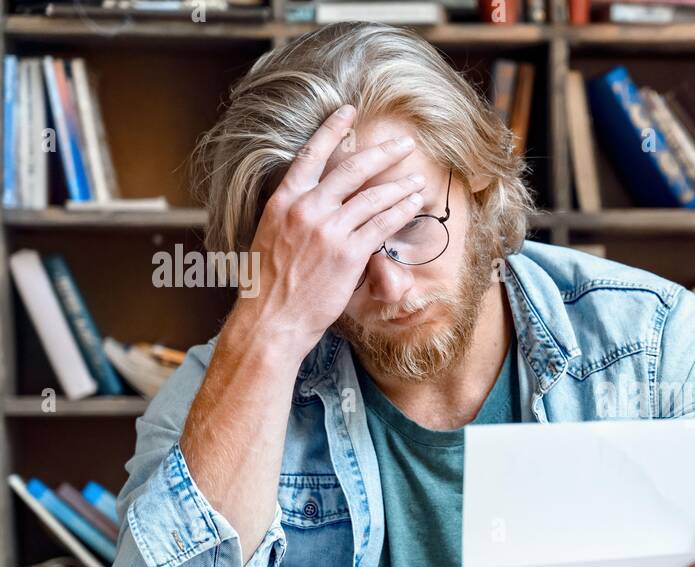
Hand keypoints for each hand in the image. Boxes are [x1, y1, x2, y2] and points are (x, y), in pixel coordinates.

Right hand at [235, 104, 426, 358]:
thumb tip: (319, 195)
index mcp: (283, 201)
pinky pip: (382, 225)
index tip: (348, 111)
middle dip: (382, 153)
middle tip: (403, 143)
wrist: (271, 319)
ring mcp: (329, 230)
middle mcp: (306, 209)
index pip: (311, 155)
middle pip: (351, 169)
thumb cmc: (270, 284)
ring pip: (373, 196)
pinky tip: (413, 204)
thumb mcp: (272, 235)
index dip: (332, 130)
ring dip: (399, 184)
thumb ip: (295, 212)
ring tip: (416, 178)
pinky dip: (401, 211)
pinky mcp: (348, 253)